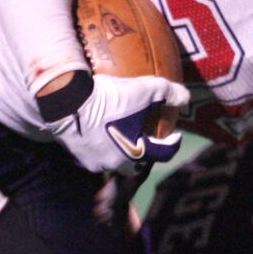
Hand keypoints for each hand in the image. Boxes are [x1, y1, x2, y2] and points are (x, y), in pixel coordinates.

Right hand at [49, 73, 190, 173]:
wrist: (67, 102)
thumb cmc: (110, 98)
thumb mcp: (145, 89)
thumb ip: (169, 93)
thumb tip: (185, 97)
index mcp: (137, 153)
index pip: (163, 153)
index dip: (173, 144)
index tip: (175, 136)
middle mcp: (116, 164)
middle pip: (137, 161)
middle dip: (143, 151)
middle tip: (144, 136)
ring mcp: (95, 163)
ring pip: (112, 158)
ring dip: (118, 148)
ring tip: (118, 131)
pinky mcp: (77, 157)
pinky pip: (93, 153)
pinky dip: (98, 144)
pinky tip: (96, 130)